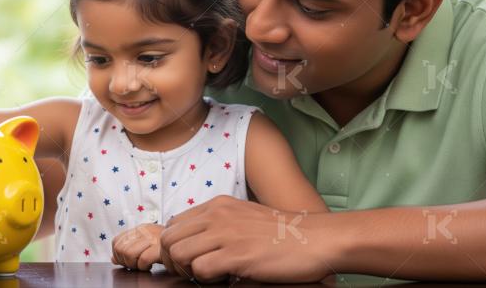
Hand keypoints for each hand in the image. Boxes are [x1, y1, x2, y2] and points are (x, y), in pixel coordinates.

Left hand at [111, 223, 164, 270]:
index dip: (117, 255)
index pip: (116, 241)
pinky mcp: (160, 247)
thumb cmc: (166, 246)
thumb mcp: (146, 243)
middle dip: (125, 262)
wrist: (187, 242)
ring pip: (129, 254)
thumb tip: (113, 259)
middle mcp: (145, 231)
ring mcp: (153, 238)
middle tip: (137, 264)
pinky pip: (143, 259)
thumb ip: (129, 247)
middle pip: (121, 249)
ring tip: (144, 264)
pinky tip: (150, 265)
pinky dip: (144, 266)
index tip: (126, 261)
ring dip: (134, 265)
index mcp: (140, 228)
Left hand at [159, 195, 344, 282]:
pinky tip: (224, 278)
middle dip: (173, 260)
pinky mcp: (237, 255)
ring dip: (187, 270)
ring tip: (208, 275)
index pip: (173, 224)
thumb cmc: (283, 234)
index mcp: (218, 205)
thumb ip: (219, 223)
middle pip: (168, 239)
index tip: (188, 259)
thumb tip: (196, 241)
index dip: (175, 245)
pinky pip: (200, 269)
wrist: (316, 239)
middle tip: (191, 272)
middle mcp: (217, 215)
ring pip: (178, 253)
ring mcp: (226, 233)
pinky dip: (206, 279)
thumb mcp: (244, 217)